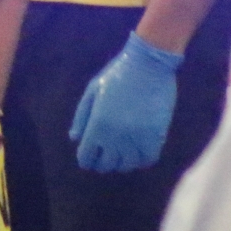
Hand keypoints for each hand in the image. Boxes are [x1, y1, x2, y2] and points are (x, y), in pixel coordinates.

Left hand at [70, 32, 184, 172]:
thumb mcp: (92, 91)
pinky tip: (138, 151)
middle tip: (105, 156)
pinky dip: (141, 159)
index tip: (89, 157)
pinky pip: (147, 160)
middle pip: (106, 165)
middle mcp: (115, 137)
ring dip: (123, 162)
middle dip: (103, 162)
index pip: (86, 157)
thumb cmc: (117, 75)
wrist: (148, 64)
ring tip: (122, 153)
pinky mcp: (156, 137)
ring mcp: (136, 139)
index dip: (86, 159)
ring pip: (127, 165)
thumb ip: (82, 116)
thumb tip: (74, 139)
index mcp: (97, 125)